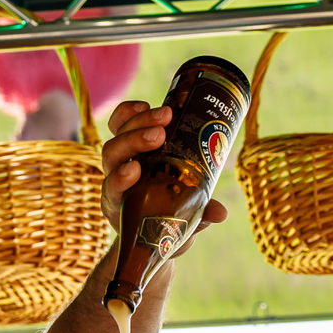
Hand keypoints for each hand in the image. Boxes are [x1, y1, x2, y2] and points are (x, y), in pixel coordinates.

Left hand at [100, 98, 228, 240]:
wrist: (157, 220)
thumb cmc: (167, 227)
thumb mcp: (184, 226)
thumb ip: (200, 218)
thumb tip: (221, 212)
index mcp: (122, 205)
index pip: (111, 189)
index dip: (119, 179)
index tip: (136, 171)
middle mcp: (116, 181)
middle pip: (112, 155)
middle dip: (134, 141)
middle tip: (161, 133)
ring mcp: (121, 160)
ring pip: (117, 136)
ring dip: (139, 122)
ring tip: (167, 114)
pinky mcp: (128, 143)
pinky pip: (119, 124)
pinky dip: (129, 112)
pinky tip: (146, 105)